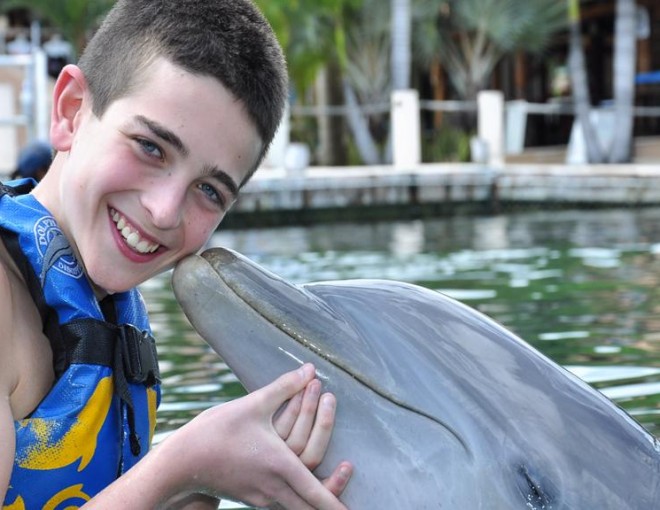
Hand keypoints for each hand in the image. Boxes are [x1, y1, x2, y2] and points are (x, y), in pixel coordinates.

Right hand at [158, 363, 351, 508]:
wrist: (180, 461)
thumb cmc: (216, 431)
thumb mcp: (253, 404)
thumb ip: (284, 387)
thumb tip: (310, 369)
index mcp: (279, 465)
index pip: (316, 490)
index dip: (336, 500)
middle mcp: (273, 487)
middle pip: (310, 504)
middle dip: (332, 497)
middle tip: (347, 478)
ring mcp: (261, 496)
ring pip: (296, 503)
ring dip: (314, 493)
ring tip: (332, 476)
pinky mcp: (250, 497)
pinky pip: (280, 500)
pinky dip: (295, 494)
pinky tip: (297, 479)